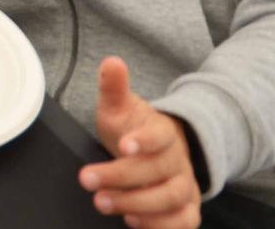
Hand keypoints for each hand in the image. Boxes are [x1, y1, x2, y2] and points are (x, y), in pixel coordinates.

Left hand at [78, 58, 201, 228]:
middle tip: (87, 180)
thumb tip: (112, 62)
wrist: (159, 152)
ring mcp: (184, 186)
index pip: (160, 135)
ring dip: (139, 204)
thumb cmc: (133, 130)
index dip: (144, 140)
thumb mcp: (120, 108)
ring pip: (172, 198)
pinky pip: (184, 222)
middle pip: (158, 171)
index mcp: (163, 132)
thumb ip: (114, 87)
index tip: (122, 144)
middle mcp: (178, 160)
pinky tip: (133, 222)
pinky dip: (163, 226)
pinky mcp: (186, 210)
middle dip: (122, 178)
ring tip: (104, 203)